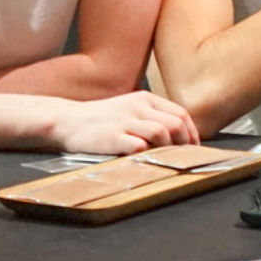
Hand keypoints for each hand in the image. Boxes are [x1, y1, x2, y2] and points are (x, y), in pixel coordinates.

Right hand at [52, 91, 201, 157]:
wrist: (67, 121)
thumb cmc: (101, 119)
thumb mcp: (129, 109)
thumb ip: (152, 117)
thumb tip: (179, 135)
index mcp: (144, 99)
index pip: (180, 114)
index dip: (192, 133)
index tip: (192, 148)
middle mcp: (137, 107)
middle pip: (175, 124)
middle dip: (184, 144)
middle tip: (182, 158)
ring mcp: (125, 121)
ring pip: (162, 133)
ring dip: (168, 149)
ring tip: (165, 160)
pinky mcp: (113, 137)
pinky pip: (140, 147)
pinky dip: (147, 156)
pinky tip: (146, 161)